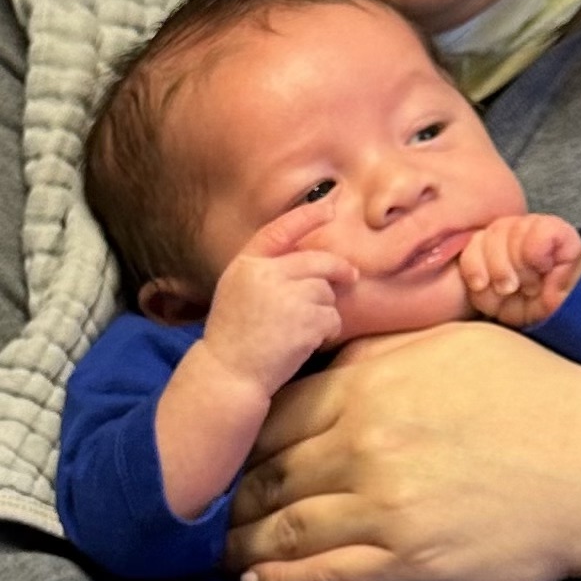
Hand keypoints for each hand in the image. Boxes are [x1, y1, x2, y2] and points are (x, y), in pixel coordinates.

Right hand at [202, 199, 352, 396]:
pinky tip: (308, 342)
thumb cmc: (234, 337)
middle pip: (317, 261)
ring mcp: (287, 297)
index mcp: (246, 265)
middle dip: (338, 269)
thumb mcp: (237, 292)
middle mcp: (266, 275)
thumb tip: (309, 260)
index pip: (279, 231)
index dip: (306, 216)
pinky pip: (332, 317)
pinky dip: (328, 330)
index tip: (329, 206)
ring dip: (325, 309)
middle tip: (351, 276)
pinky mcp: (306, 321)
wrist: (229, 374)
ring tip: (303, 329)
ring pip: (326, 291)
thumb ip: (265, 271)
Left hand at [228, 322, 580, 580]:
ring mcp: (384, 507)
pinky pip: (325, 575)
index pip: (275, 415)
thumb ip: (375, 351)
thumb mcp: (451, 342)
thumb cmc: (534, 396)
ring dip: (242, 542)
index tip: (223, 456)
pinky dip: (281, 580)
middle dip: (229, 496)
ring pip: (286, 528)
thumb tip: (320, 353)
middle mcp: (366, 444)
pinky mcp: (409, 563)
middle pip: (269, 474)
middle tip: (201, 512)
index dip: (240, 439)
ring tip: (217, 551)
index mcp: (369, 386)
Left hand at [458, 212, 580, 328]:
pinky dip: (538, 253)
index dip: (473, 264)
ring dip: (520, 265)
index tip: (480, 285)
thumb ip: (478, 284)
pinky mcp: (560, 231)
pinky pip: (541, 230)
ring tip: (530, 285)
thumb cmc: (525, 307)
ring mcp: (535, 227)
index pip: (472, 240)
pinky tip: (544, 268)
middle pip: (493, 232)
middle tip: (510, 288)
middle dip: (498, 268)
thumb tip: (479, 279)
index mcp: (490, 243)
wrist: (562, 314)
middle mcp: (511, 230)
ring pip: (514, 229)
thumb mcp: (493, 301)